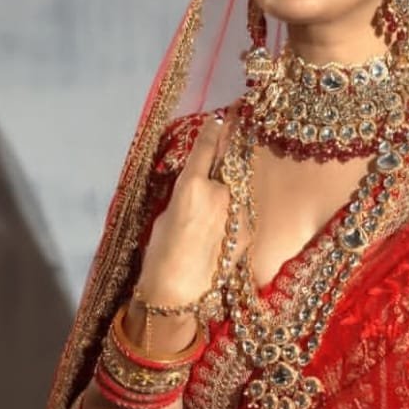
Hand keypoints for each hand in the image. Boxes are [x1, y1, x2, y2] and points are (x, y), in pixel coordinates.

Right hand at [136, 111, 239, 306]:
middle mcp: (220, 194)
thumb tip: (199, 180)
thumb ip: (186, 191)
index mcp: (192, 186)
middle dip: (232, 143)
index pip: (207, 149)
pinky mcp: (247, 231)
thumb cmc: (161, 253)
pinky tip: (231, 203)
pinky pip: (242, 208)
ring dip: (235, 176)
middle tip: (239, 120)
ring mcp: (237, 213)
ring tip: (235, 163)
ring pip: (239, 186)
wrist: (178, 292)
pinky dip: (237, 203)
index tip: (220, 117)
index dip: (214, 130)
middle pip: (230, 161)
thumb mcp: (166, 212)